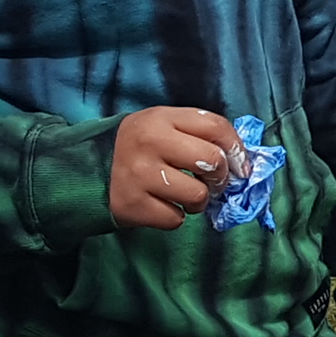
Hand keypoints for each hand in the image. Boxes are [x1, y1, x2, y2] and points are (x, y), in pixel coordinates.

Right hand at [110, 106, 245, 229]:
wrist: (93, 169)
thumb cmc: (142, 147)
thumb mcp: (166, 126)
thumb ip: (201, 133)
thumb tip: (243, 162)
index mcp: (161, 117)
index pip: (216, 126)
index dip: (236, 149)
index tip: (239, 166)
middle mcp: (149, 142)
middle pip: (212, 160)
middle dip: (220, 177)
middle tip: (210, 182)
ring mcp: (139, 174)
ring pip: (197, 195)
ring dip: (197, 201)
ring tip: (182, 194)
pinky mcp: (132, 204)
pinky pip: (175, 219)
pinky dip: (174, 216)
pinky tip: (161, 205)